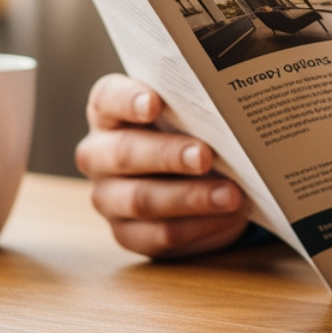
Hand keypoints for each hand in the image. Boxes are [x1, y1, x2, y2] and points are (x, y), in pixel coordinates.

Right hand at [75, 73, 249, 257]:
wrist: (190, 177)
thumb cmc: (188, 129)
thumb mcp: (189, 113)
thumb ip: (197, 106)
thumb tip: (232, 105)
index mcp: (108, 111)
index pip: (107, 98)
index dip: (128, 100)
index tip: (154, 104)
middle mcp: (99, 154)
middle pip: (123, 153)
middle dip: (167, 155)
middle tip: (205, 155)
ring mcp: (108, 197)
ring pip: (140, 199)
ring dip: (190, 198)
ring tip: (230, 195)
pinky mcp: (128, 233)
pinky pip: (159, 233)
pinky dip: (197, 226)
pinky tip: (227, 217)